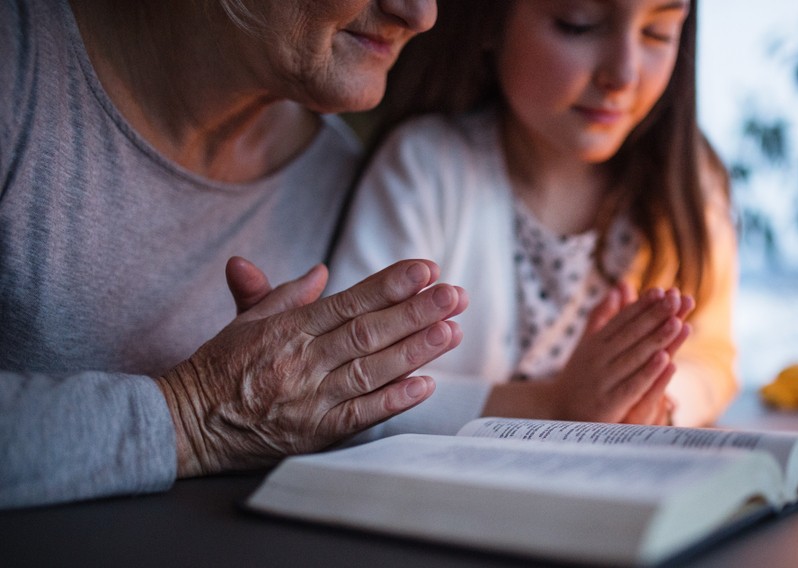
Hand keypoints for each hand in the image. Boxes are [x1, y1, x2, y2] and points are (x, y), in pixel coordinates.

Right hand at [155, 259, 467, 477]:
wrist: (187, 423)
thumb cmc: (219, 368)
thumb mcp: (245, 321)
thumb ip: (284, 294)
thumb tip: (320, 270)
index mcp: (288, 329)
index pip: (349, 301)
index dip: (390, 284)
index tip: (426, 269)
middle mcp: (302, 361)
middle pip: (368, 332)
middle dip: (416, 312)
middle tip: (455, 295)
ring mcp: (310, 399)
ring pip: (370, 370)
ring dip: (415, 350)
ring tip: (451, 330)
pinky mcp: (314, 433)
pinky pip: (358, 416)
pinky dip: (393, 401)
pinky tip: (425, 384)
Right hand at [483, 283, 691, 423]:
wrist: (557, 412)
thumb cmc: (578, 375)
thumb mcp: (587, 343)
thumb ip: (602, 316)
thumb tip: (619, 287)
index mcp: (595, 343)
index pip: (622, 320)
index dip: (642, 305)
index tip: (662, 291)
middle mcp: (598, 358)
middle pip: (631, 334)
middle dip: (654, 316)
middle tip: (676, 299)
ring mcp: (603, 380)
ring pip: (634, 356)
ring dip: (656, 339)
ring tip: (676, 322)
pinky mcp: (609, 403)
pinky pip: (632, 385)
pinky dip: (648, 372)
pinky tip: (666, 360)